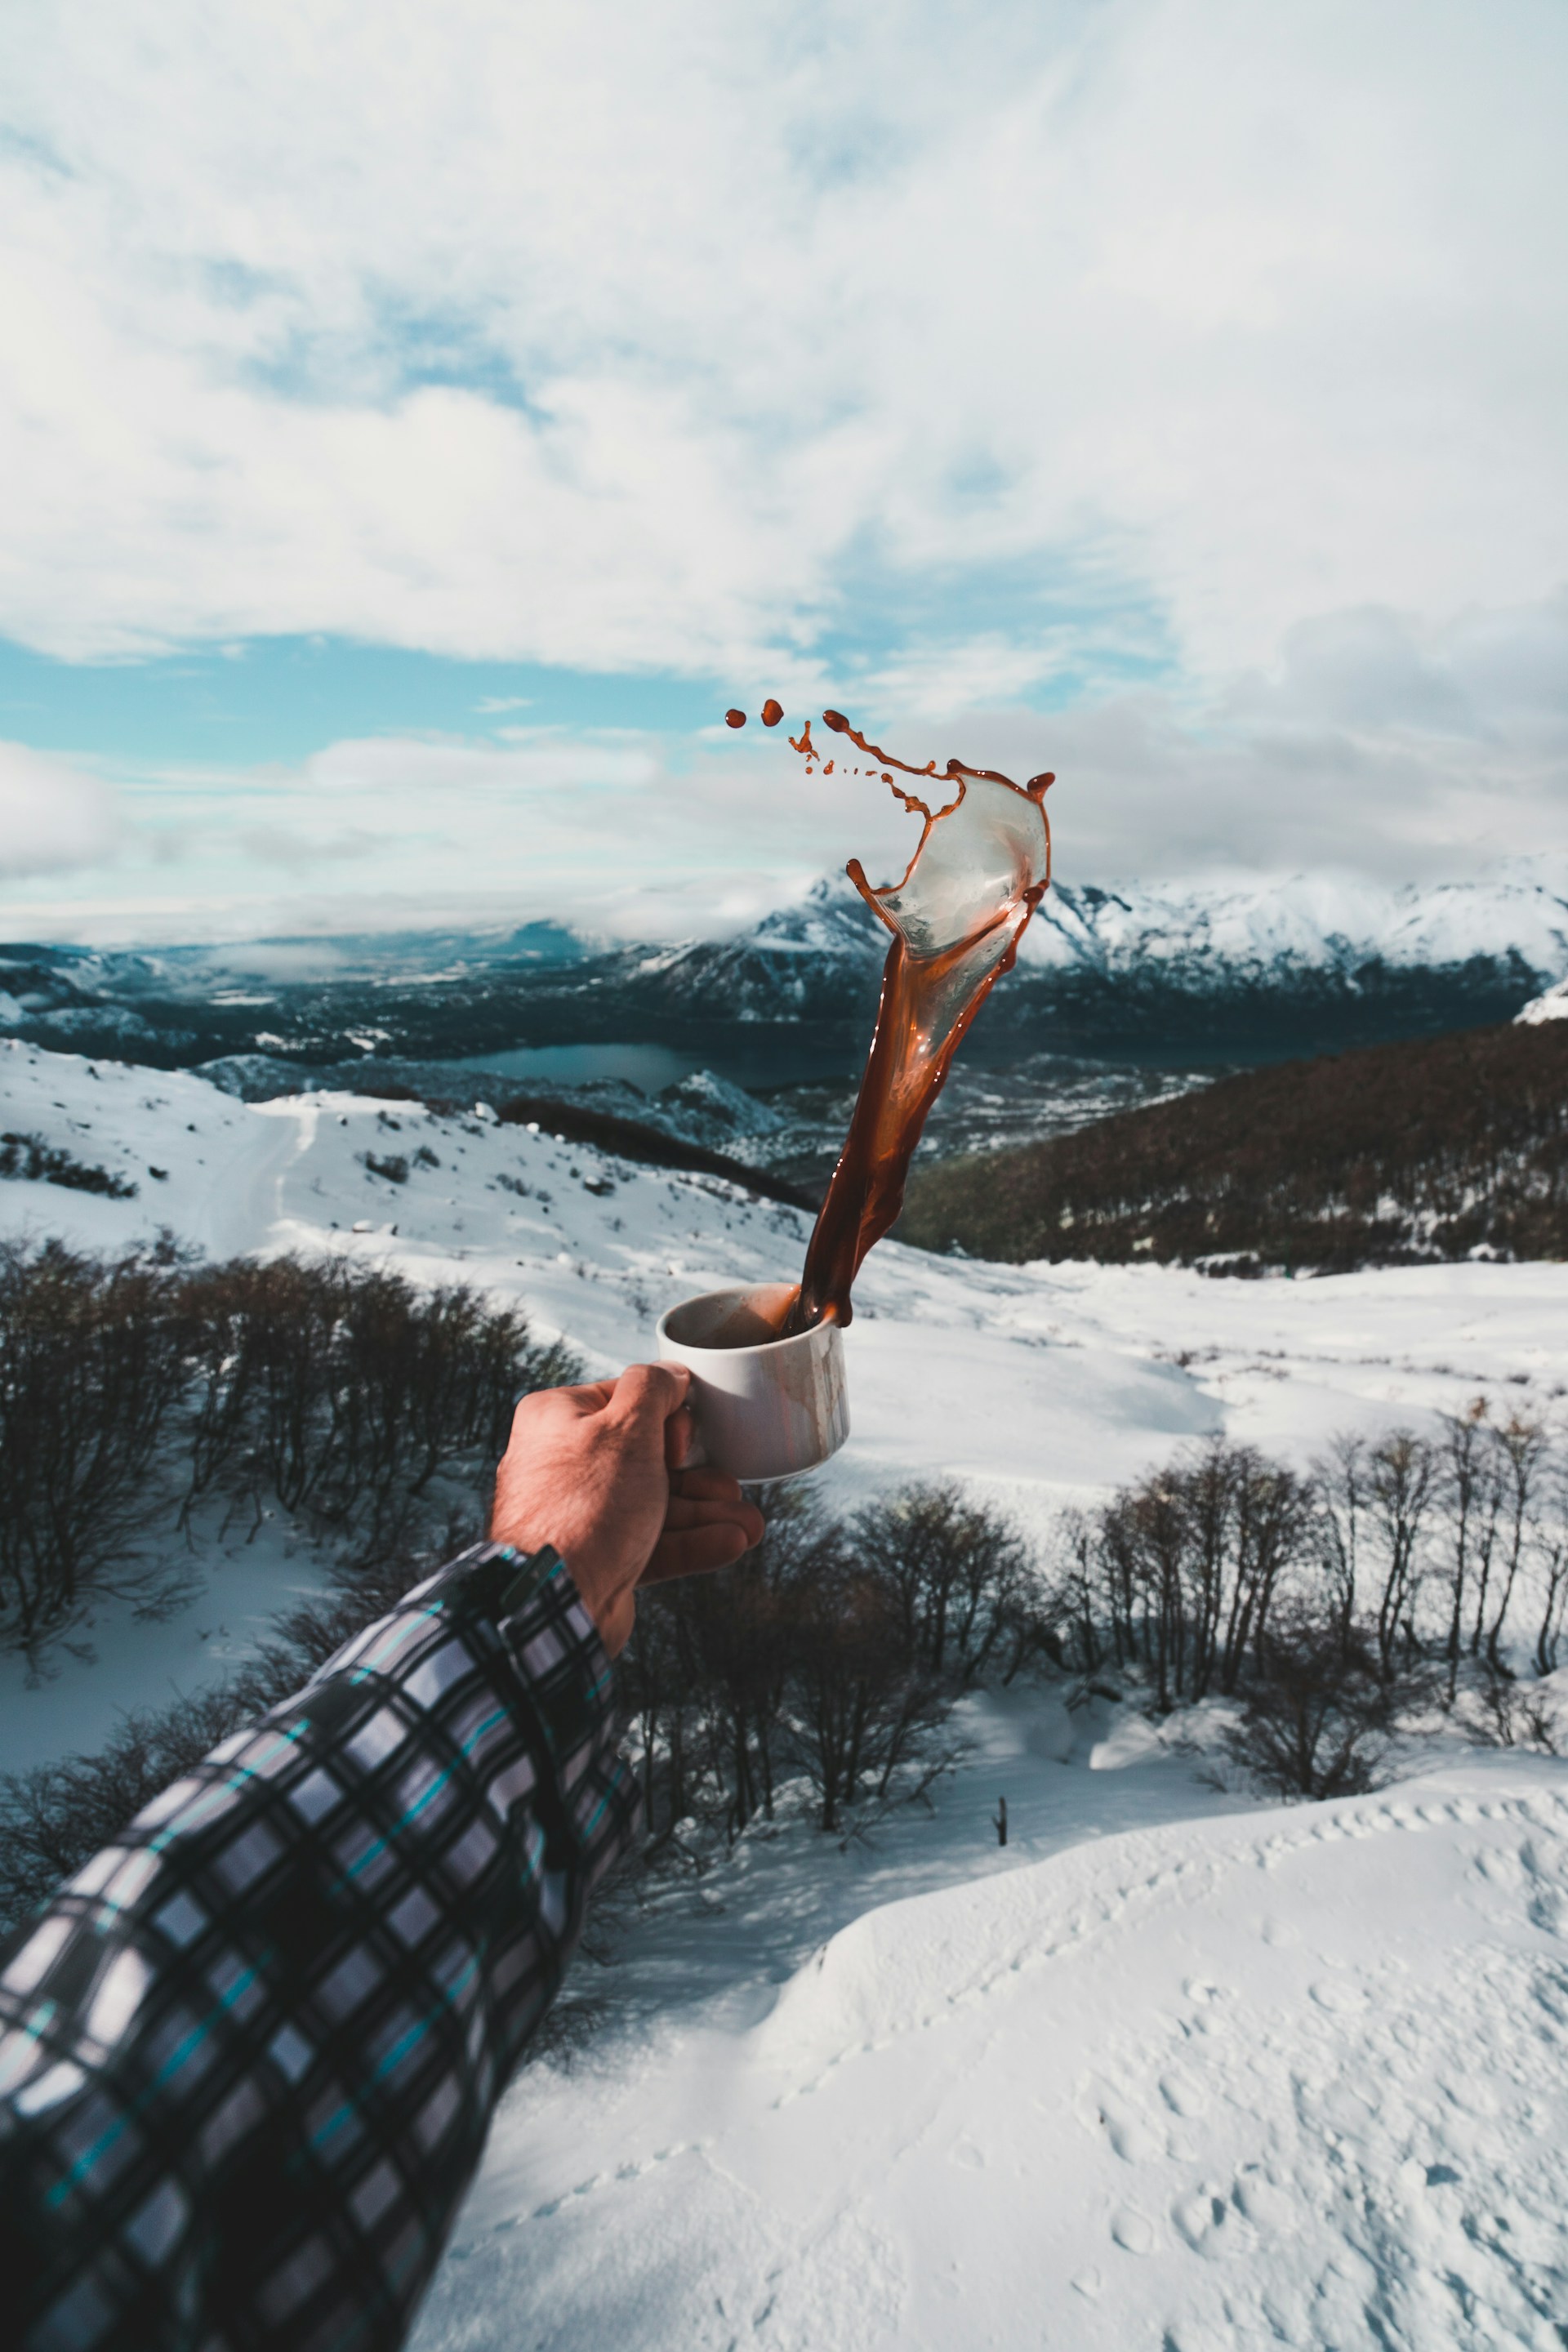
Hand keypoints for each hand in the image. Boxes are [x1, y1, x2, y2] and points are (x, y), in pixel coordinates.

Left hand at [490, 1363, 763, 1655]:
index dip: (667, 1417)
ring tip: (750, 1525)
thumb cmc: (584, 1505)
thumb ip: (653, 1389)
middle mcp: (565, 1464)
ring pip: (657, 1504)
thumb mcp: (627, 1427)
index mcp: (558, 1420)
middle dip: (700, 1475)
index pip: (625, 1400)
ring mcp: (582, 1514)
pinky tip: (730, 1543)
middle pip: (648, 1457)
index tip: (684, 1441)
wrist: (554, 1600)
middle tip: (731, 1486)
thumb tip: (670, 1373)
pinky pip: (652, 1543)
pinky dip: (692, 1543)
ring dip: (707, 1514)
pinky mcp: (600, 1557)